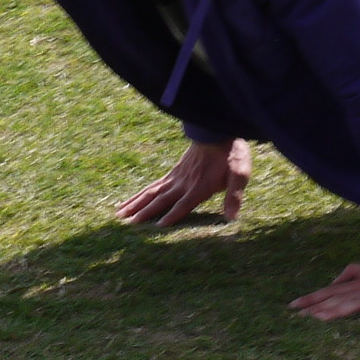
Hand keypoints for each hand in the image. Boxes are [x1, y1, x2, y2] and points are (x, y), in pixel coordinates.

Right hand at [115, 138, 248, 227]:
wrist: (218, 130)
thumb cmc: (231, 154)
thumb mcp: (240, 173)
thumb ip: (234, 195)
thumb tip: (231, 217)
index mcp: (199, 187)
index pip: (183, 204)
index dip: (172, 216)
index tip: (158, 228)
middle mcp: (183, 183)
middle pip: (160, 200)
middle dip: (144, 213)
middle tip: (127, 224)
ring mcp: (175, 177)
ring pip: (151, 192)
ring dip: (135, 204)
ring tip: (119, 214)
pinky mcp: (173, 173)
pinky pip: (153, 185)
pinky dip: (140, 194)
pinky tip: (130, 200)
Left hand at [291, 259, 359, 323]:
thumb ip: (352, 273)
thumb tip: (332, 281)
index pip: (331, 290)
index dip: (312, 297)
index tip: (292, 306)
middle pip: (338, 297)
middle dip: (318, 305)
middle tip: (298, 315)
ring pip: (356, 302)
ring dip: (338, 311)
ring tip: (321, 319)